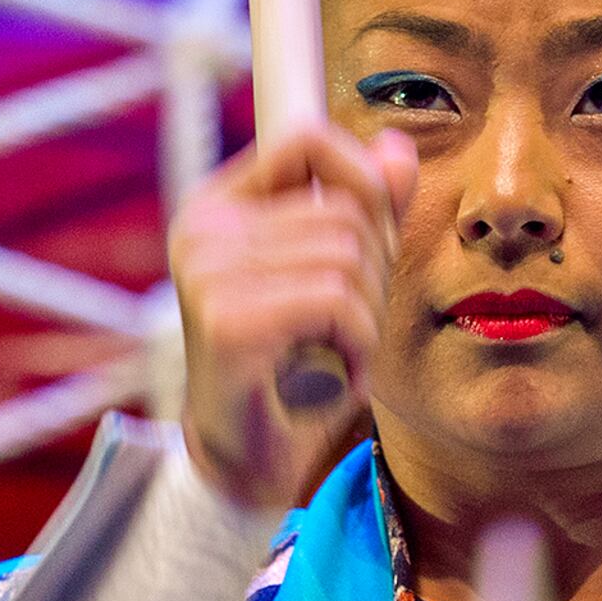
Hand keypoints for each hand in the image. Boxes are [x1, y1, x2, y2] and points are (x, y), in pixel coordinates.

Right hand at [170, 119, 418, 515]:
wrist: (248, 461)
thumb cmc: (297, 365)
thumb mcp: (344, 277)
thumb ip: (368, 210)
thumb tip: (398, 146)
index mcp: (221, 206)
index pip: (307, 139)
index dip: (363, 182)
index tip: (371, 242)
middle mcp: (203, 229)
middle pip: (345, 210)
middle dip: (376, 273)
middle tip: (351, 326)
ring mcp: (207, 272)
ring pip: (348, 258)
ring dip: (368, 317)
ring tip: (337, 351)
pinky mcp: (227, 321)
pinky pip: (336, 302)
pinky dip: (356, 344)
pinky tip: (332, 371)